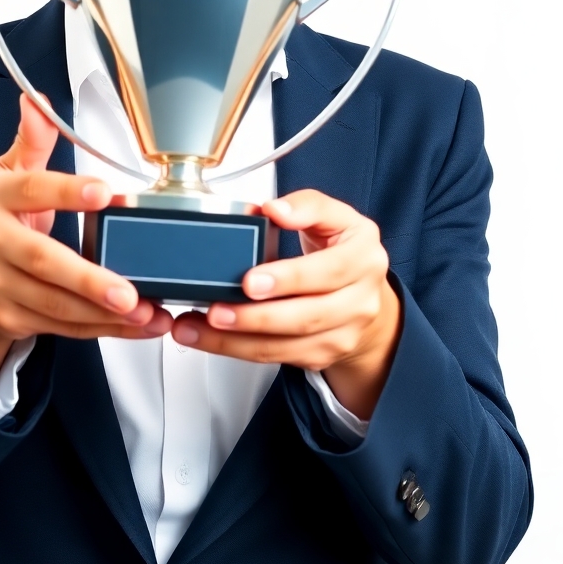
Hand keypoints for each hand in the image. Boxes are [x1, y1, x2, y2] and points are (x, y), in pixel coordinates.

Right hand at [0, 93, 171, 382]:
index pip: (32, 189)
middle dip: (89, 280)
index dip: (67, 192)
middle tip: (129, 290)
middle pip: (42, 261)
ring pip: (55, 304)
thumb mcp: (9, 172)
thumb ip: (32, 140)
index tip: (105, 193)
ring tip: (146, 312)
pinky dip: (101, 328)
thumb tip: (36, 101)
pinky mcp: (11, 316)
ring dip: (104, 313)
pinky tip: (135, 324)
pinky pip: (62, 326)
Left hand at [170, 190, 400, 419]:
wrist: (362, 293)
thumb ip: (305, 205)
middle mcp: (359, 301)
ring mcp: (343, 334)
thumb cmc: (341, 248)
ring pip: (285, 345)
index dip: (287, 278)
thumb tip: (273, 209)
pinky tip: (209, 337)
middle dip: (255, 317)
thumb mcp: (333, 216)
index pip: (327, 271)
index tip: (249, 280)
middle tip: (216, 310)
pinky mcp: (322, 355)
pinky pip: (276, 357)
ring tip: (198, 326)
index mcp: (363, 258)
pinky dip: (237, 349)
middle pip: (305, 316)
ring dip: (235, 339)